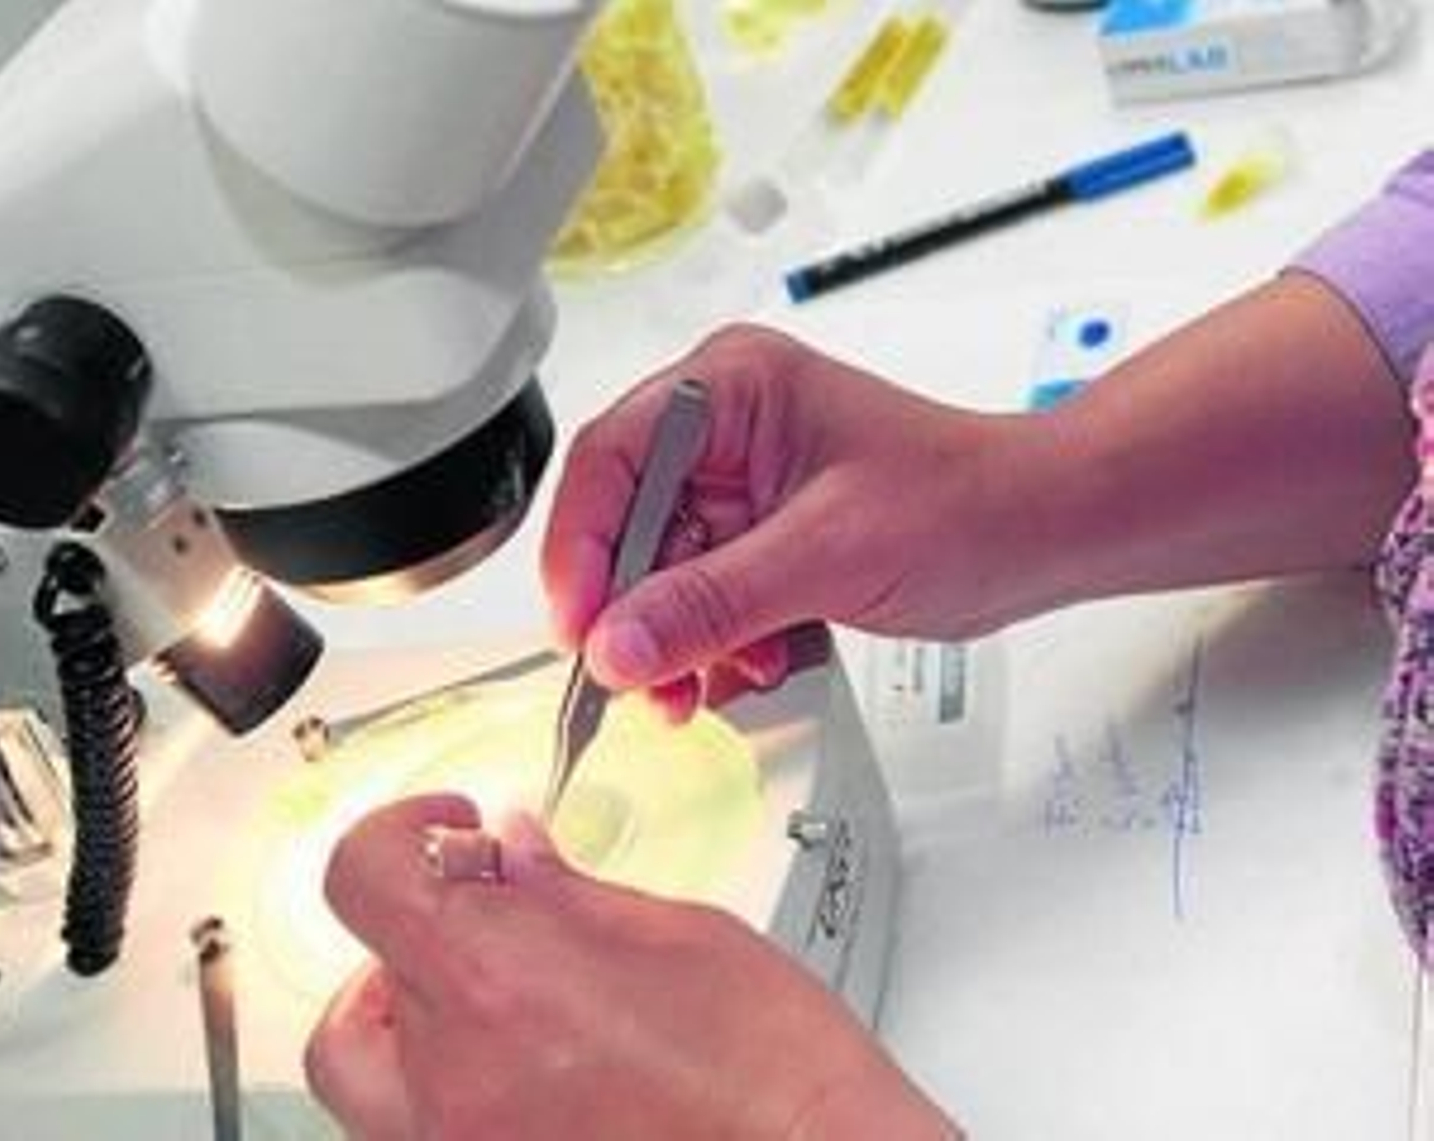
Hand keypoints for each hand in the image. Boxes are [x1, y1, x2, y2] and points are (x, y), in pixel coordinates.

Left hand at [305, 795, 957, 1139]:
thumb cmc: (774, 1069)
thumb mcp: (676, 931)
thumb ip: (567, 890)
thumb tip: (511, 853)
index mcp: (495, 976)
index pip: (364, 878)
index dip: (396, 835)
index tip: (445, 833)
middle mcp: (456, 1078)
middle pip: (350, 1004)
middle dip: (402, 958)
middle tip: (477, 936)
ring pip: (373, 1090)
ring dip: (414, 1036)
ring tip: (502, 1013)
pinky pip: (431, 1137)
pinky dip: (458, 1099)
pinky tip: (536, 1078)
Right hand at [543, 323, 1034, 715]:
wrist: (1040, 532)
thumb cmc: (967, 501)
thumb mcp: (827, 556)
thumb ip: (711, 604)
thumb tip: (618, 644)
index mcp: (731, 387)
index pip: (613, 460)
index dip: (581, 550)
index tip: (582, 629)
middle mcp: (724, 428)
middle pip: (624, 523)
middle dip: (630, 612)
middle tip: (635, 680)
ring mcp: (740, 484)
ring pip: (657, 572)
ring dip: (672, 640)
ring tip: (697, 687)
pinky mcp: (758, 535)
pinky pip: (698, 596)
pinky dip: (711, 643)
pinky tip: (748, 664)